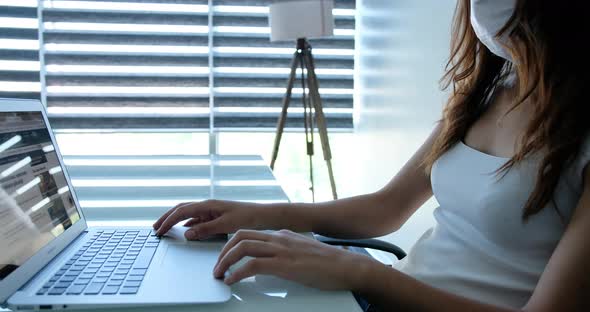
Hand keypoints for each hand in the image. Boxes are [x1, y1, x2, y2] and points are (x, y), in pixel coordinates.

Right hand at [153, 200, 273, 239]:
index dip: (167, 221)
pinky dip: (187, 224)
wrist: (263, 215)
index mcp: (208, 205)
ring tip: (164, 229)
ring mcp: (210, 210)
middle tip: (154, 228)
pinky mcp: (215, 216)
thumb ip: (206, 229)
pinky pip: (197, 219)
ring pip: (187, 214)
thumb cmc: (247, 217)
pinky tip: (184, 231)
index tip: (158, 230)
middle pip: (180, 209)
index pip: (181, 211)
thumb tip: (186, 233)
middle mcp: (207, 205)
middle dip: (166, 218)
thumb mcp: (226, 225)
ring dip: (175, 220)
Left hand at [213, 229, 378, 290]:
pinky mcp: (285, 264)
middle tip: (218, 267)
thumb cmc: (329, 263)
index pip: (249, 233)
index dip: (232, 245)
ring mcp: (282, 250)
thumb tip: (275, 253)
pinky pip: (253, 265)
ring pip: (242, 247)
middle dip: (223, 251)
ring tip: (220, 275)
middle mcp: (279, 238)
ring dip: (225, 261)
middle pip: (241, 237)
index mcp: (282, 235)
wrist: (347, 266)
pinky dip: (238, 272)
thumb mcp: (303, 249)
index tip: (224, 257)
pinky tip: (233, 281)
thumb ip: (288, 247)